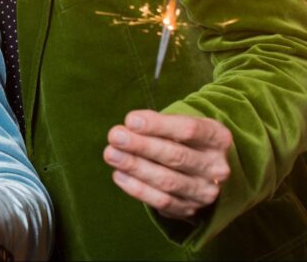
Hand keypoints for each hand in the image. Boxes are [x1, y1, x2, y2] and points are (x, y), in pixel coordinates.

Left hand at [104, 110, 231, 218]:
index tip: (130, 120)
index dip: (157, 125)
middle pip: (176, 156)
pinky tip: (119, 175)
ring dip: (135, 167)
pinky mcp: (190, 209)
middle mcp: (217, 167)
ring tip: (111, 154)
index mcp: (218, 138)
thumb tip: (130, 126)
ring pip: (168, 181)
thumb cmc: (184, 140)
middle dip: (141, 146)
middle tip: (115, 137)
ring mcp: (205, 191)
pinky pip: (162, 202)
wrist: (202, 170)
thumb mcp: (179, 124)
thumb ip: (157, 123)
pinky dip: (138, 189)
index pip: (189, 130)